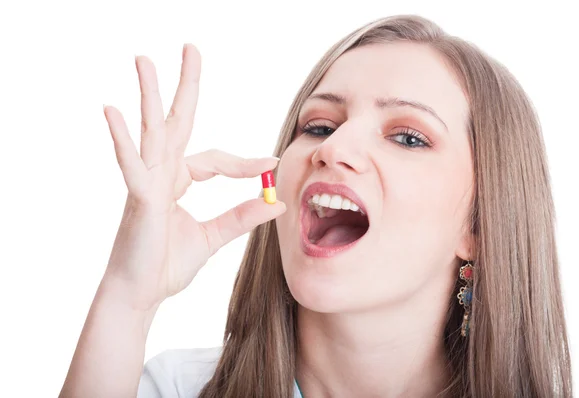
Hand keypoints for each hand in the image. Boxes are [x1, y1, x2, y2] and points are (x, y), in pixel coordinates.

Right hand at [102, 44, 285, 310]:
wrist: (140, 295)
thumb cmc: (166, 265)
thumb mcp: (213, 237)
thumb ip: (242, 217)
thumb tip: (277, 204)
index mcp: (177, 180)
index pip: (215, 159)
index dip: (243, 161)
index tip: (272, 164)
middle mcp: (161, 173)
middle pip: (177, 122)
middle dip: (185, 86)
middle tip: (191, 48)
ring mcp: (146, 182)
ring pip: (151, 131)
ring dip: (149, 94)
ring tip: (145, 60)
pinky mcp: (137, 198)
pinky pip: (130, 165)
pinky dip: (122, 139)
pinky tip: (114, 112)